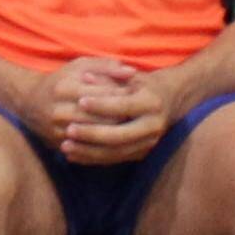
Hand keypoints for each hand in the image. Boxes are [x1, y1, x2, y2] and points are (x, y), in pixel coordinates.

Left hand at [54, 56, 176, 165]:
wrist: (168, 101)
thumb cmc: (143, 84)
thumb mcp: (130, 76)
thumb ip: (108, 75)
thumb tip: (86, 77)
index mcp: (151, 103)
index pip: (124, 106)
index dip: (101, 104)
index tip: (79, 101)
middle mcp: (153, 126)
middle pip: (119, 135)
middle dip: (92, 133)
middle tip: (68, 129)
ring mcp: (148, 143)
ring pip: (115, 152)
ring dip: (88, 151)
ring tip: (65, 145)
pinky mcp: (141, 154)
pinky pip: (114, 160)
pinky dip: (92, 159)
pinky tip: (73, 155)